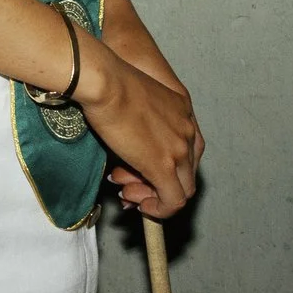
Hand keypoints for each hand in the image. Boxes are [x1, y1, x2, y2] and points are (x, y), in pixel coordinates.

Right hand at [81, 45, 204, 218]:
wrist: (104, 82)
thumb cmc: (108, 83)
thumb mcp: (132, 100)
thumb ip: (138, 124)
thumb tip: (125, 146)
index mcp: (183, 110)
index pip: (186, 148)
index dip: (166, 165)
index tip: (140, 169)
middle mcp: (188, 131)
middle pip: (186, 171)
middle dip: (158, 183)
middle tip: (130, 185)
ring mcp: (179, 150)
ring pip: (181, 189)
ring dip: (154, 197)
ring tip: (127, 193)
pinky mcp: (164, 166)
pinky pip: (173, 201)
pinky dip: (160, 209)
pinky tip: (140, 206)